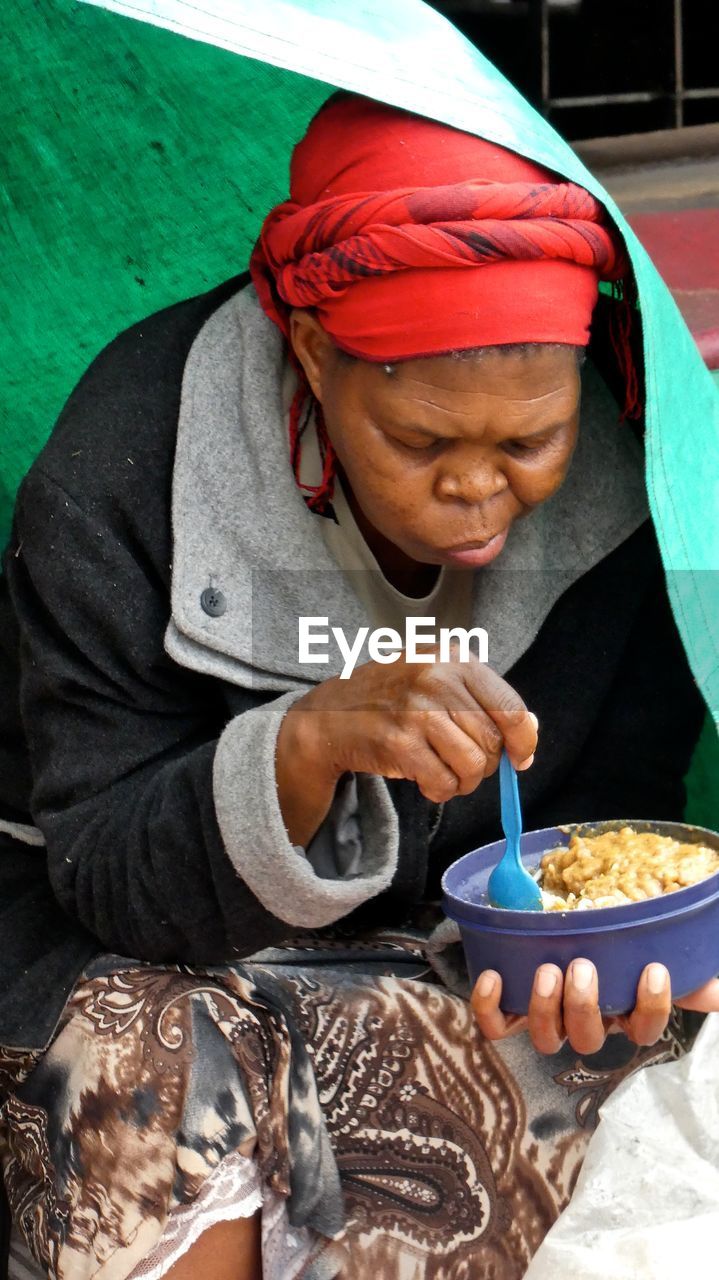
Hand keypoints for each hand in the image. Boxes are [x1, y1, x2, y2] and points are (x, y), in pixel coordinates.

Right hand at [282, 645, 537, 809]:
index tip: (520, 758)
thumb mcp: (438, 680)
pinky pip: (443, 783)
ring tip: (445, 773)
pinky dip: (441, 791)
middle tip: (463, 764)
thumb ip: (484, 700)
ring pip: (473, 765)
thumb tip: (528, 731)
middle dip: (486, 764)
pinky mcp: (398, 742)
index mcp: (454, 659)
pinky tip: (426, 779)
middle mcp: (437, 679)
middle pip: (493, 742)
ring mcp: (416, 710)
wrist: (331, 715)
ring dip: (464, 781)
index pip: (511, 708)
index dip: (523, 741)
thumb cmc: (391, 698)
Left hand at [471, 959, 718, 1054]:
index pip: (644, 1029)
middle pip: (588, 1039)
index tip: (653, 970)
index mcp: (623, 1013)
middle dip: (585, 1006)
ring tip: (547, 970)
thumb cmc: (616, 948)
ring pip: (546, 1038)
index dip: (650, 1008)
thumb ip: (687, 973)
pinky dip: (489, 1007)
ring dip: (545, 1008)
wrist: (560, 927)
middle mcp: (586, 1024)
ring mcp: (548, 1019)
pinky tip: (491, 977)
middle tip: (582, 967)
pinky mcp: (510, 1009)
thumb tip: (715, 991)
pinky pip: (496, 1025)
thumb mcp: (654, 953)